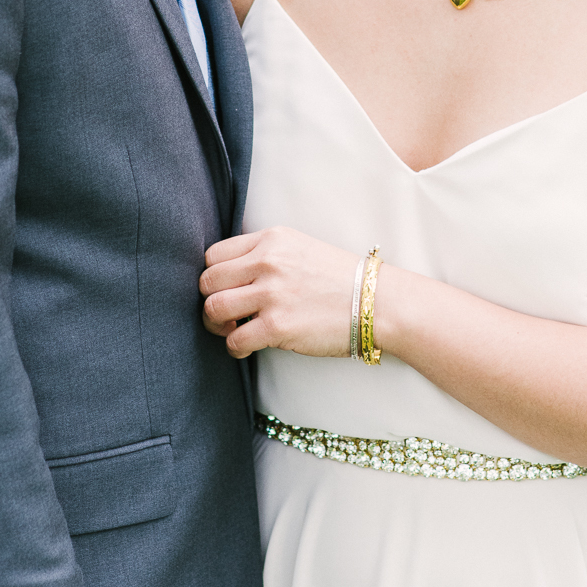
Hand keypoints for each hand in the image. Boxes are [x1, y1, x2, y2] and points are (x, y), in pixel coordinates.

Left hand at [200, 227, 358, 359]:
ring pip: (214, 309)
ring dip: (216, 325)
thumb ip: (265, 254)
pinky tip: (246, 347)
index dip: (213, 277)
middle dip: (209, 301)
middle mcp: (267, 262)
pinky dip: (234, 347)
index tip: (223, 291)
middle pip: (208, 281)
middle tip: (223, 315)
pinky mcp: (277, 326)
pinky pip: (234, 339)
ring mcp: (271, 294)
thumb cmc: (341, 279)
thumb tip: (228, 275)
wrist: (379, 302)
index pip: (214, 255)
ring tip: (232, 330)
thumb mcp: (300, 248)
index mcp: (271, 239)